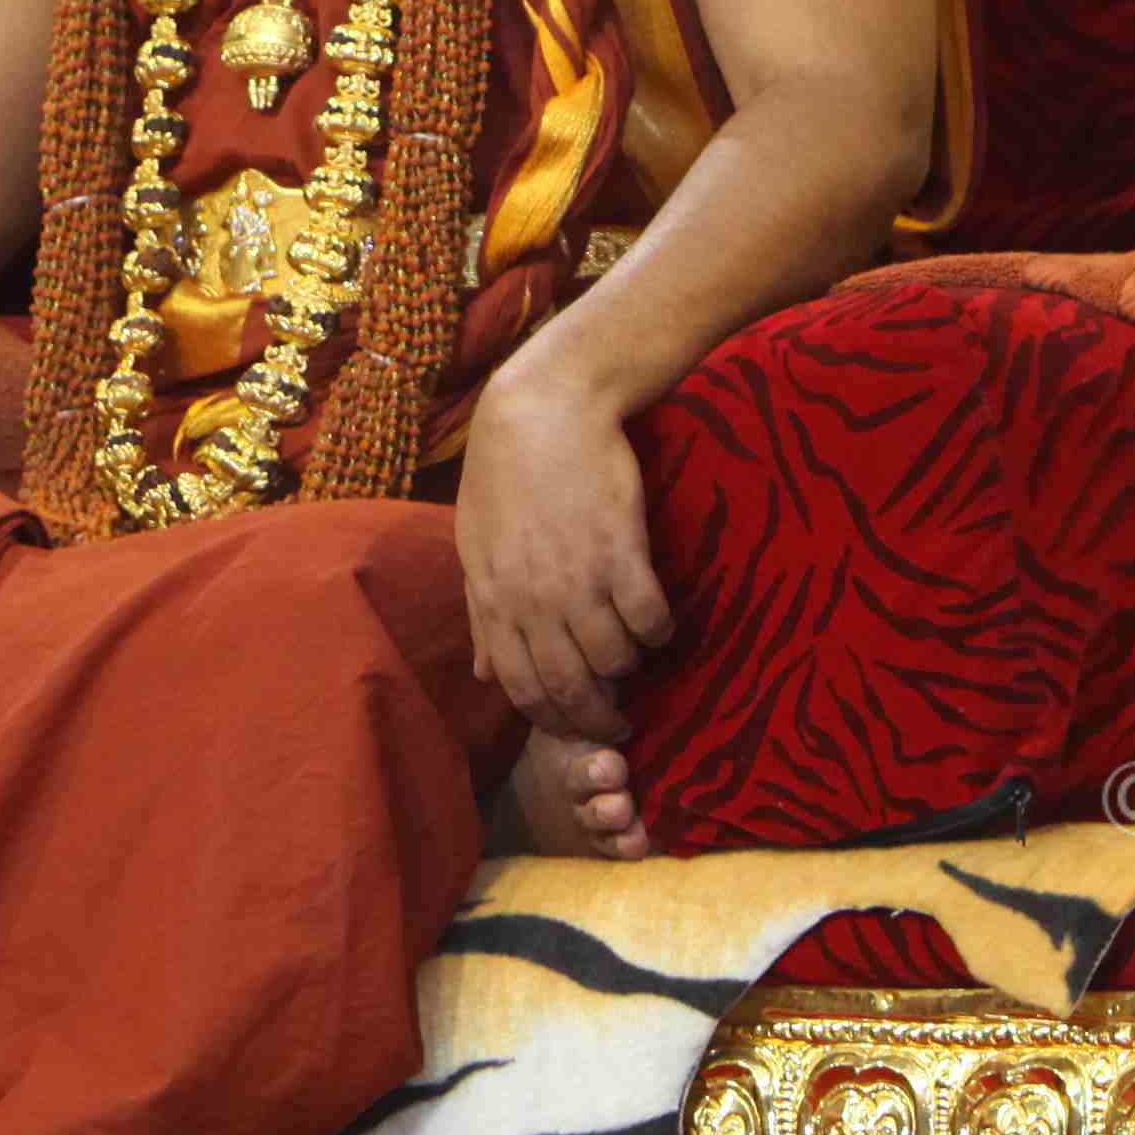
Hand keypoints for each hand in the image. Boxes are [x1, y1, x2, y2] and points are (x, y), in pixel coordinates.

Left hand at [455, 371, 673, 746]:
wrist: (546, 407)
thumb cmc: (505, 473)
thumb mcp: (475, 543)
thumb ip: (481, 613)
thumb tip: (483, 674)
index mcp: (494, 598)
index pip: (521, 688)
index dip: (551, 719)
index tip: (574, 727)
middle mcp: (534, 599)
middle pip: (570, 687)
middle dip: (596, 718)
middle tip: (620, 724)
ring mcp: (579, 577)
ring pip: (613, 659)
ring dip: (628, 670)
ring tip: (636, 661)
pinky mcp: (623, 552)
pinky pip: (648, 619)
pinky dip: (657, 633)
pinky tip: (659, 625)